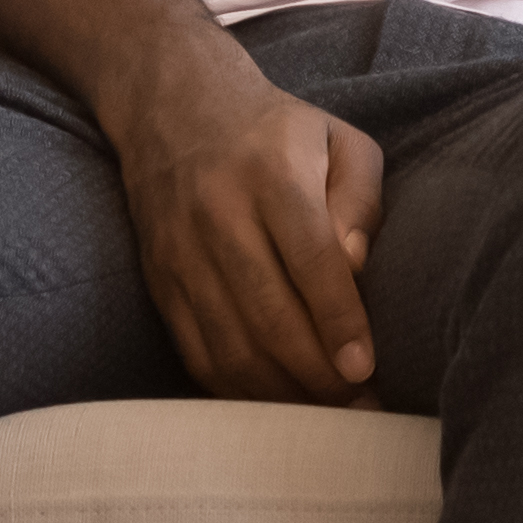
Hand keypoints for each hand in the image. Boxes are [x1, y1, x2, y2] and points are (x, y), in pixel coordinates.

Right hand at [108, 51, 385, 403]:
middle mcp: (217, 213)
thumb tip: (358, 266)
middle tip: (359, 407)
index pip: (308, 258)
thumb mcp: (340, 140)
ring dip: (279, 393)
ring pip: (228, 344)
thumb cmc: (279, 133)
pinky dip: (236, 389)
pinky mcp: (159, 281)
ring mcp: (180, 252)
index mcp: (271, 173)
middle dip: (315, 375)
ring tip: (327, 416)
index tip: (364, 367)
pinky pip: (196, 352)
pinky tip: (277, 405)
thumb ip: (361, 199)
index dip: (337, 319)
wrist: (173, 107)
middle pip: (267, 313)